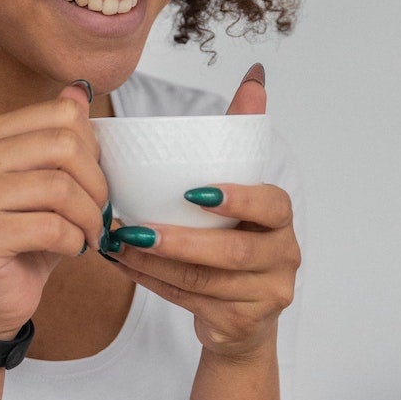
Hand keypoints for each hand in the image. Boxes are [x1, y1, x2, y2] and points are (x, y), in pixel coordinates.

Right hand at [0, 79, 107, 339]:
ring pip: (60, 188)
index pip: (61, 114)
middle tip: (99, 212)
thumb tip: (78, 90)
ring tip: (88, 234)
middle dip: (96, 183)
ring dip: (89, 217)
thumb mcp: (47, 184)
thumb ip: (59, 137)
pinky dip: (74, 241)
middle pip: (63, 145)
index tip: (92, 179)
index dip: (92, 148)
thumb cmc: (23, 239)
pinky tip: (70, 250)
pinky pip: (51, 227)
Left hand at [108, 63, 300, 359]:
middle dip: (180, 242)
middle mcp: (283, 258)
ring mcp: (265, 296)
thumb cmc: (234, 239)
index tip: (193, 192)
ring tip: (117, 245)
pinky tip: (123, 266)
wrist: (242, 316)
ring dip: (154, 264)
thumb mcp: (242, 190)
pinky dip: (151, 283)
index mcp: (281, 221)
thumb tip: (254, 74)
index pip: (270, 207)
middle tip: (133, 229)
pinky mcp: (240, 325)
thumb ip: (243, 135)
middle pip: (232, 254)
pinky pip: (189, 302)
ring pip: (204, 282)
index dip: (237, 200)